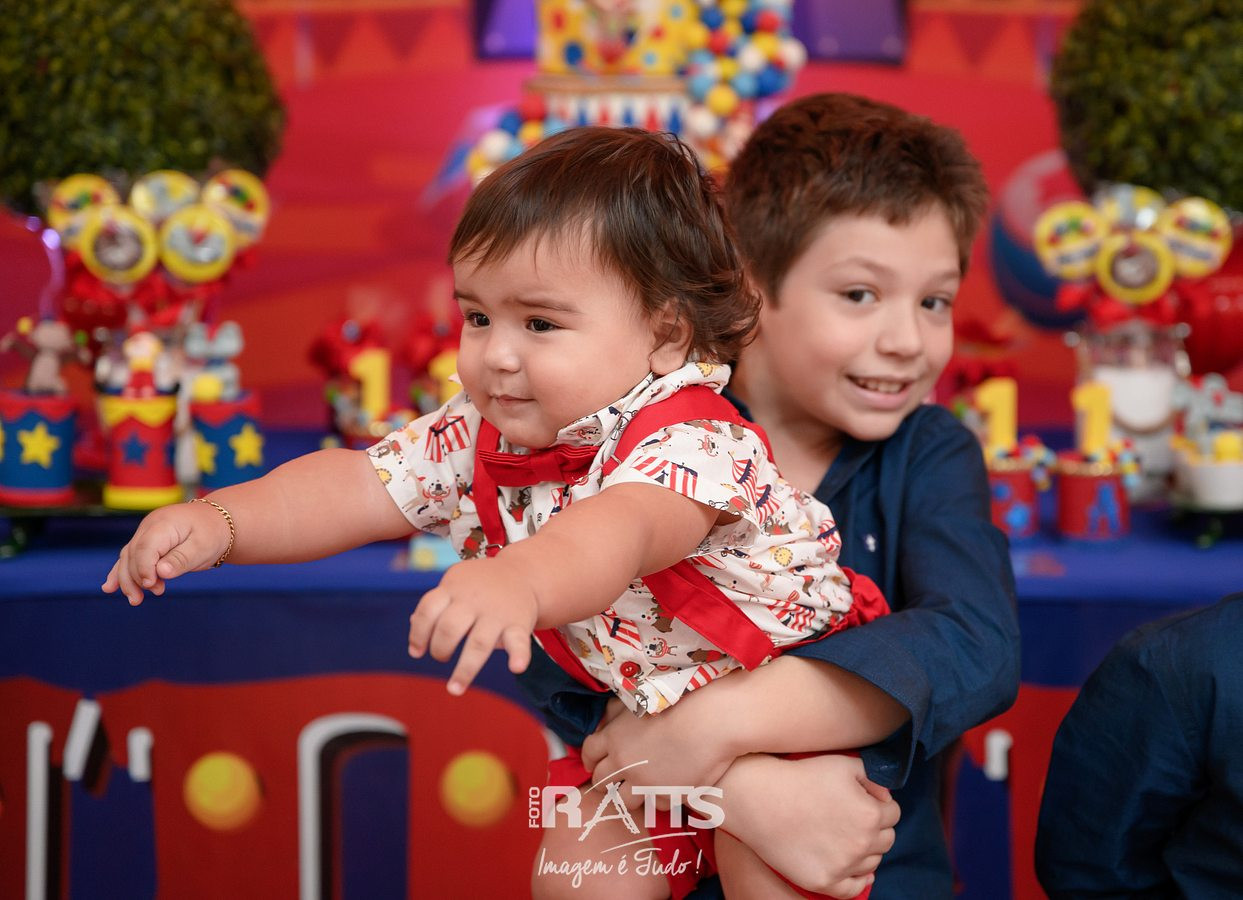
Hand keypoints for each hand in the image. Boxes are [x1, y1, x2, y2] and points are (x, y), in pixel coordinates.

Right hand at [101, 501, 231, 604]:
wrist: (216, 522)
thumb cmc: (211, 534)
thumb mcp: (203, 547)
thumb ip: (181, 559)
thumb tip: (160, 573)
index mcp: (164, 524)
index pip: (145, 548)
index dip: (144, 568)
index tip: (151, 585)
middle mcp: (149, 526)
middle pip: (133, 554)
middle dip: (137, 578)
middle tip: (152, 594)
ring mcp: (145, 533)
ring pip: (127, 557)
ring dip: (128, 580)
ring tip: (135, 600)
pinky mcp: (145, 541)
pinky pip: (129, 557)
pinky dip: (120, 572)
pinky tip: (109, 588)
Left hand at [407, 557, 535, 695]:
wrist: (523, 573)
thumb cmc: (481, 585)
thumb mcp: (456, 585)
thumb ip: (437, 604)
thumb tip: (414, 624)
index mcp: (454, 589)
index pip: (428, 609)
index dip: (417, 633)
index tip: (416, 652)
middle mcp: (474, 600)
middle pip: (449, 628)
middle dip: (439, 649)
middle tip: (441, 656)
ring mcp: (497, 613)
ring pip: (479, 642)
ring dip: (465, 670)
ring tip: (454, 689)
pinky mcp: (519, 623)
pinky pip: (519, 641)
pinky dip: (519, 655)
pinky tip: (516, 668)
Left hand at [581, 693, 734, 808]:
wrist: (709, 724)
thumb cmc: (678, 704)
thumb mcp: (641, 702)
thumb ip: (618, 715)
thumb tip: (606, 721)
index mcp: (614, 738)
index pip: (589, 752)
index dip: (589, 758)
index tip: (591, 763)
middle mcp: (623, 764)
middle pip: (600, 781)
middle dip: (603, 781)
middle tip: (611, 781)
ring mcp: (643, 784)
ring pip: (623, 801)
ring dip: (627, 796)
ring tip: (636, 791)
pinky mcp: (664, 797)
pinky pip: (654, 805)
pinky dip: (658, 799)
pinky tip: (665, 790)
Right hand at [717, 753, 898, 897]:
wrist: (759, 799)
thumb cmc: (800, 777)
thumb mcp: (843, 764)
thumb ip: (874, 777)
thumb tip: (885, 796)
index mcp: (870, 814)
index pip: (894, 813)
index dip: (880, 804)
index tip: (865, 800)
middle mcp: (861, 844)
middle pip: (886, 840)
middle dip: (877, 827)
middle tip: (855, 818)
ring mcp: (843, 866)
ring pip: (872, 863)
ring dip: (867, 850)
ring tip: (846, 837)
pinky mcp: (823, 881)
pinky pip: (852, 889)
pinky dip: (859, 880)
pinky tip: (857, 871)